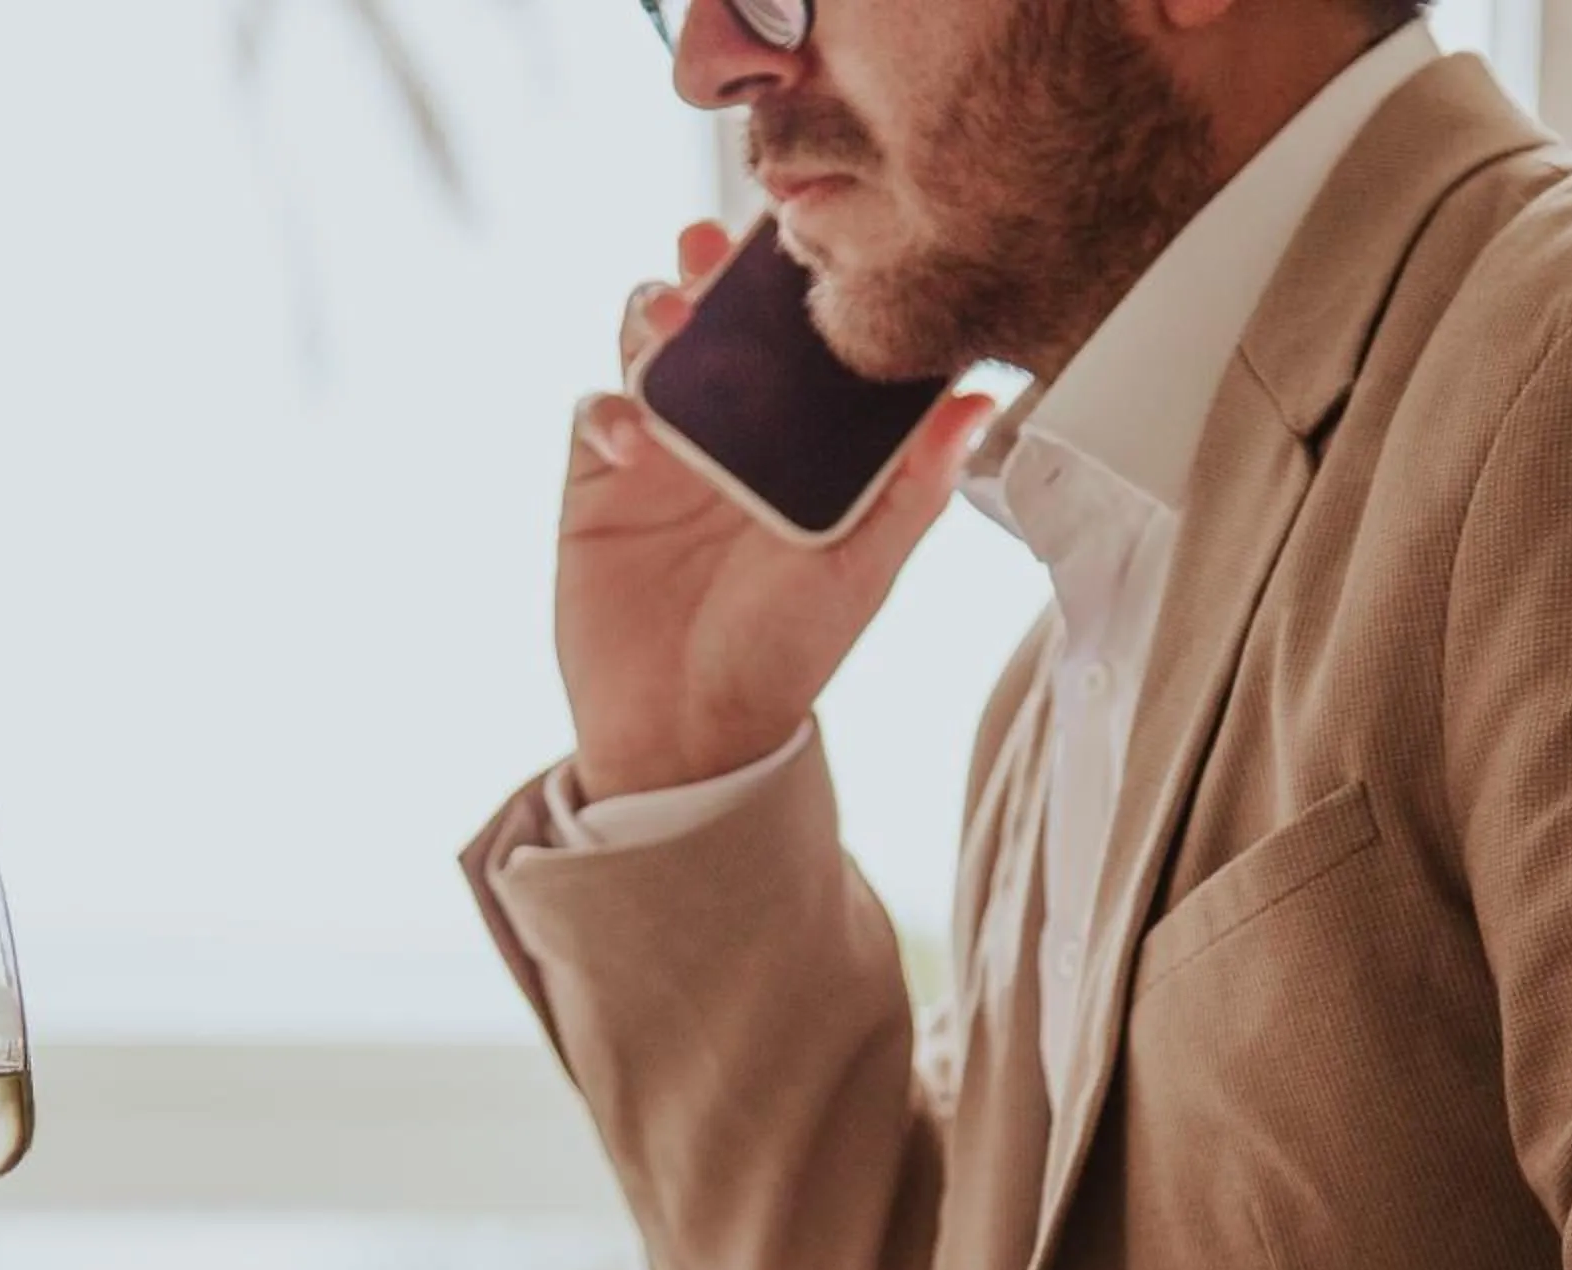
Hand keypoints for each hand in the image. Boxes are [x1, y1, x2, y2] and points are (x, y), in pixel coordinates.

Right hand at [558, 220, 998, 801]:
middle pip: (721, 318)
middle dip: (715, 273)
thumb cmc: (783, 656)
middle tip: (712, 246)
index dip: (803, 284)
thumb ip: (913, 489)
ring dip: (654, 315)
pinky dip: (608, 410)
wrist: (685, 732)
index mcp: (803, 441)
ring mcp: (664, 446)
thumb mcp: (860, 572)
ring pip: (650, 343)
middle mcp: (734, 429)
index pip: (806, 339)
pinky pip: (596, 412)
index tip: (811, 236)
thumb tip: (976, 403)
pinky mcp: (600, 477)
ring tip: (668, 316)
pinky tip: (632, 443)